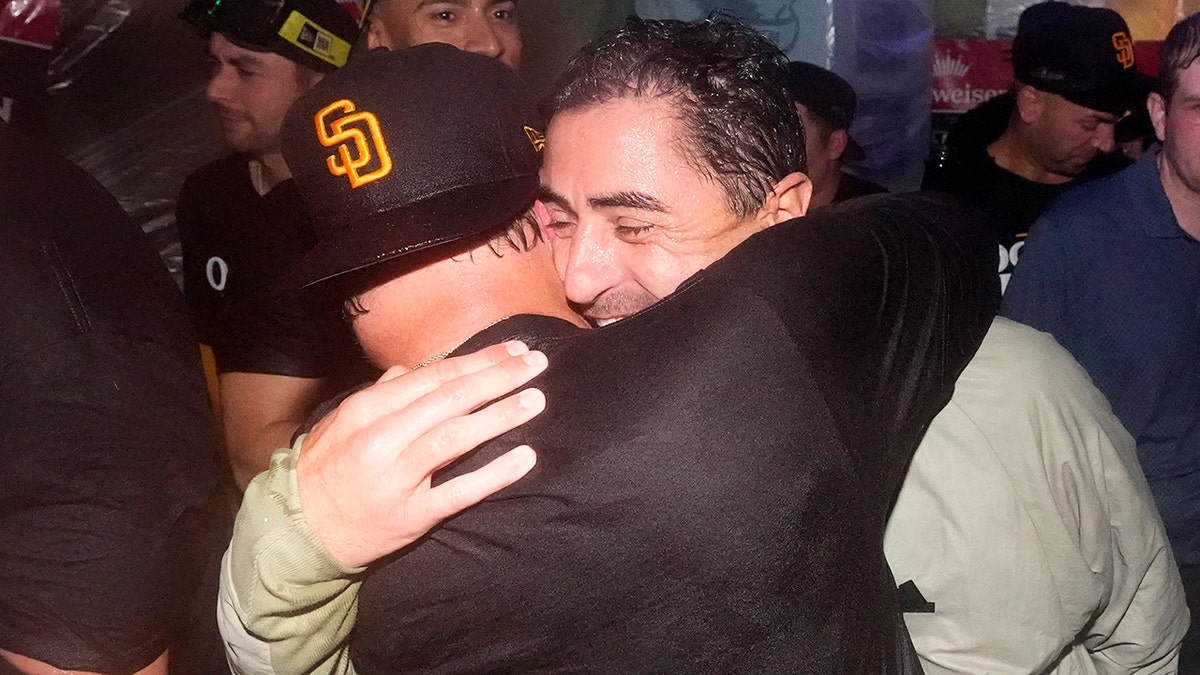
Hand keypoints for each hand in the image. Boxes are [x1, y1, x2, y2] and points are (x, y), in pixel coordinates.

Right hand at [297, 340, 547, 568]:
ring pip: (456, 437)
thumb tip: (407, 370)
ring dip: (500, 415)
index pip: (433, 376)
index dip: (478, 360)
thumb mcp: (341, 423)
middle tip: (536, 363)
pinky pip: (459, 492)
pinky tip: (526, 458)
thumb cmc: (325, 470)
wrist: (297, 531)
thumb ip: (379, 395)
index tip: (514, 349)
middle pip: (450, 398)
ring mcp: (397, 478)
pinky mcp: (410, 516)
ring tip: (536, 400)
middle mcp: (382, 438)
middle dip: (498, 377)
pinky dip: (495, 474)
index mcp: (367, 409)